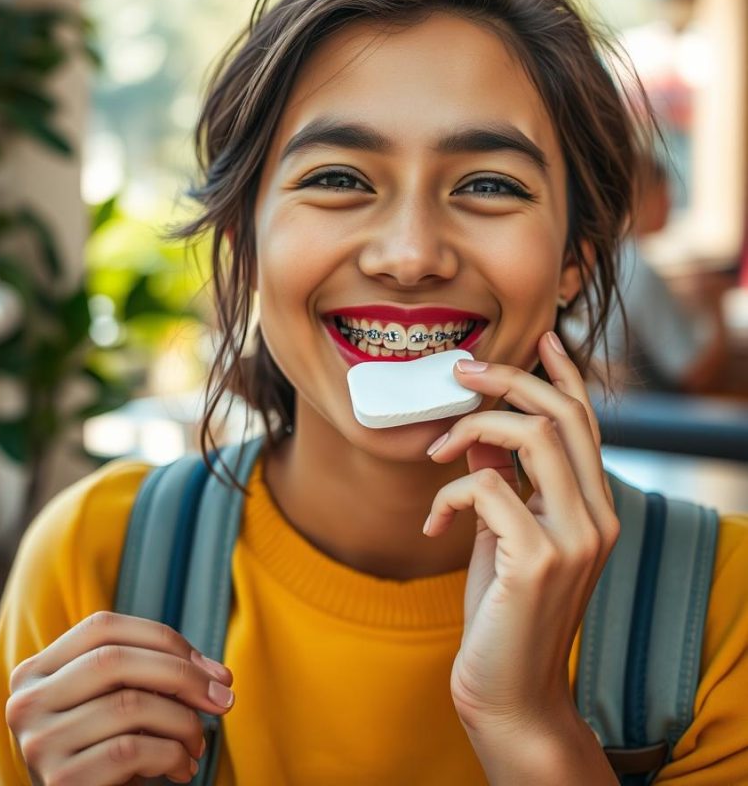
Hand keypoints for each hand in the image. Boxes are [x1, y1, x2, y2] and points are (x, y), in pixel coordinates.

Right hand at [6, 611, 234, 785]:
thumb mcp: (116, 705)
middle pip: (114, 660)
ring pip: (128, 705)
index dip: (164, 639)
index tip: (211, 668)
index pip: (102, 626)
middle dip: (182, 675)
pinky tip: (181, 769)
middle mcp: (26, 703)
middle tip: (223, 699)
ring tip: (198, 743)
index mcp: (36, 671)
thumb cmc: (107, 755)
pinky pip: (129, 751)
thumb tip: (218, 676)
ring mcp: (38, 743)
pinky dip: (170, 756)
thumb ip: (148, 675)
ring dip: (182, 722)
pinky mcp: (59, 782)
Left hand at [423, 331, 619, 733]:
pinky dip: (446, 495)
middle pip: (561, 414)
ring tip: (435, 454)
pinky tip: (433, 526)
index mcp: (594, 508)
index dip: (564, 373)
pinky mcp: (539, 559)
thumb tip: (480, 437)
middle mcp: (597, 517)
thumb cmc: (503, 614)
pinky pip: (483, 487)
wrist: (509, 694)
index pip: (586, 423)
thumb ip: (503, 484)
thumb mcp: (502, 536)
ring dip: (469, 429)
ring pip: (528, 435)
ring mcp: (574, 538)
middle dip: (506, 379)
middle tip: (460, 370)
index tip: (541, 337)